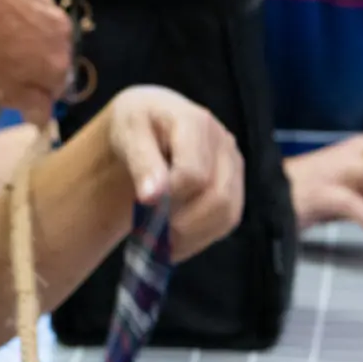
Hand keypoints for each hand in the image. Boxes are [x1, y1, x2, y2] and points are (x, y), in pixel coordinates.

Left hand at [0, 0, 70, 124]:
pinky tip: (1, 20)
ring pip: (45, 40)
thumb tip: (44, 120)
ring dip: (28, 46)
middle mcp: (65, 39)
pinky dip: (25, 24)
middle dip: (29, 70)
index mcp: (57, 66)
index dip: (29, 96)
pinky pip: (37, 18)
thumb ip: (27, 101)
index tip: (4, 91)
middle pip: (51, 65)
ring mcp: (54, 12)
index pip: (53, 94)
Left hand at [101, 87, 244, 253]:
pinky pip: (227, 220)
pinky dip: (200, 237)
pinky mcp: (235, 184)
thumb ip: (142, 163)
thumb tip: (153, 197)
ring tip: (160, 238)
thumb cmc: (136, 127)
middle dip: (183, 223)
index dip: (169, 198)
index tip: (144, 205)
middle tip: (150, 232)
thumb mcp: (127, 136)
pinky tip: (175, 239)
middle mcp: (223, 142)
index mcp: (197, 123)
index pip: (193, 174)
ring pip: (227, 213)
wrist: (148, 126)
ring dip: (192, 235)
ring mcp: (233, 164)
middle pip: (217, 197)